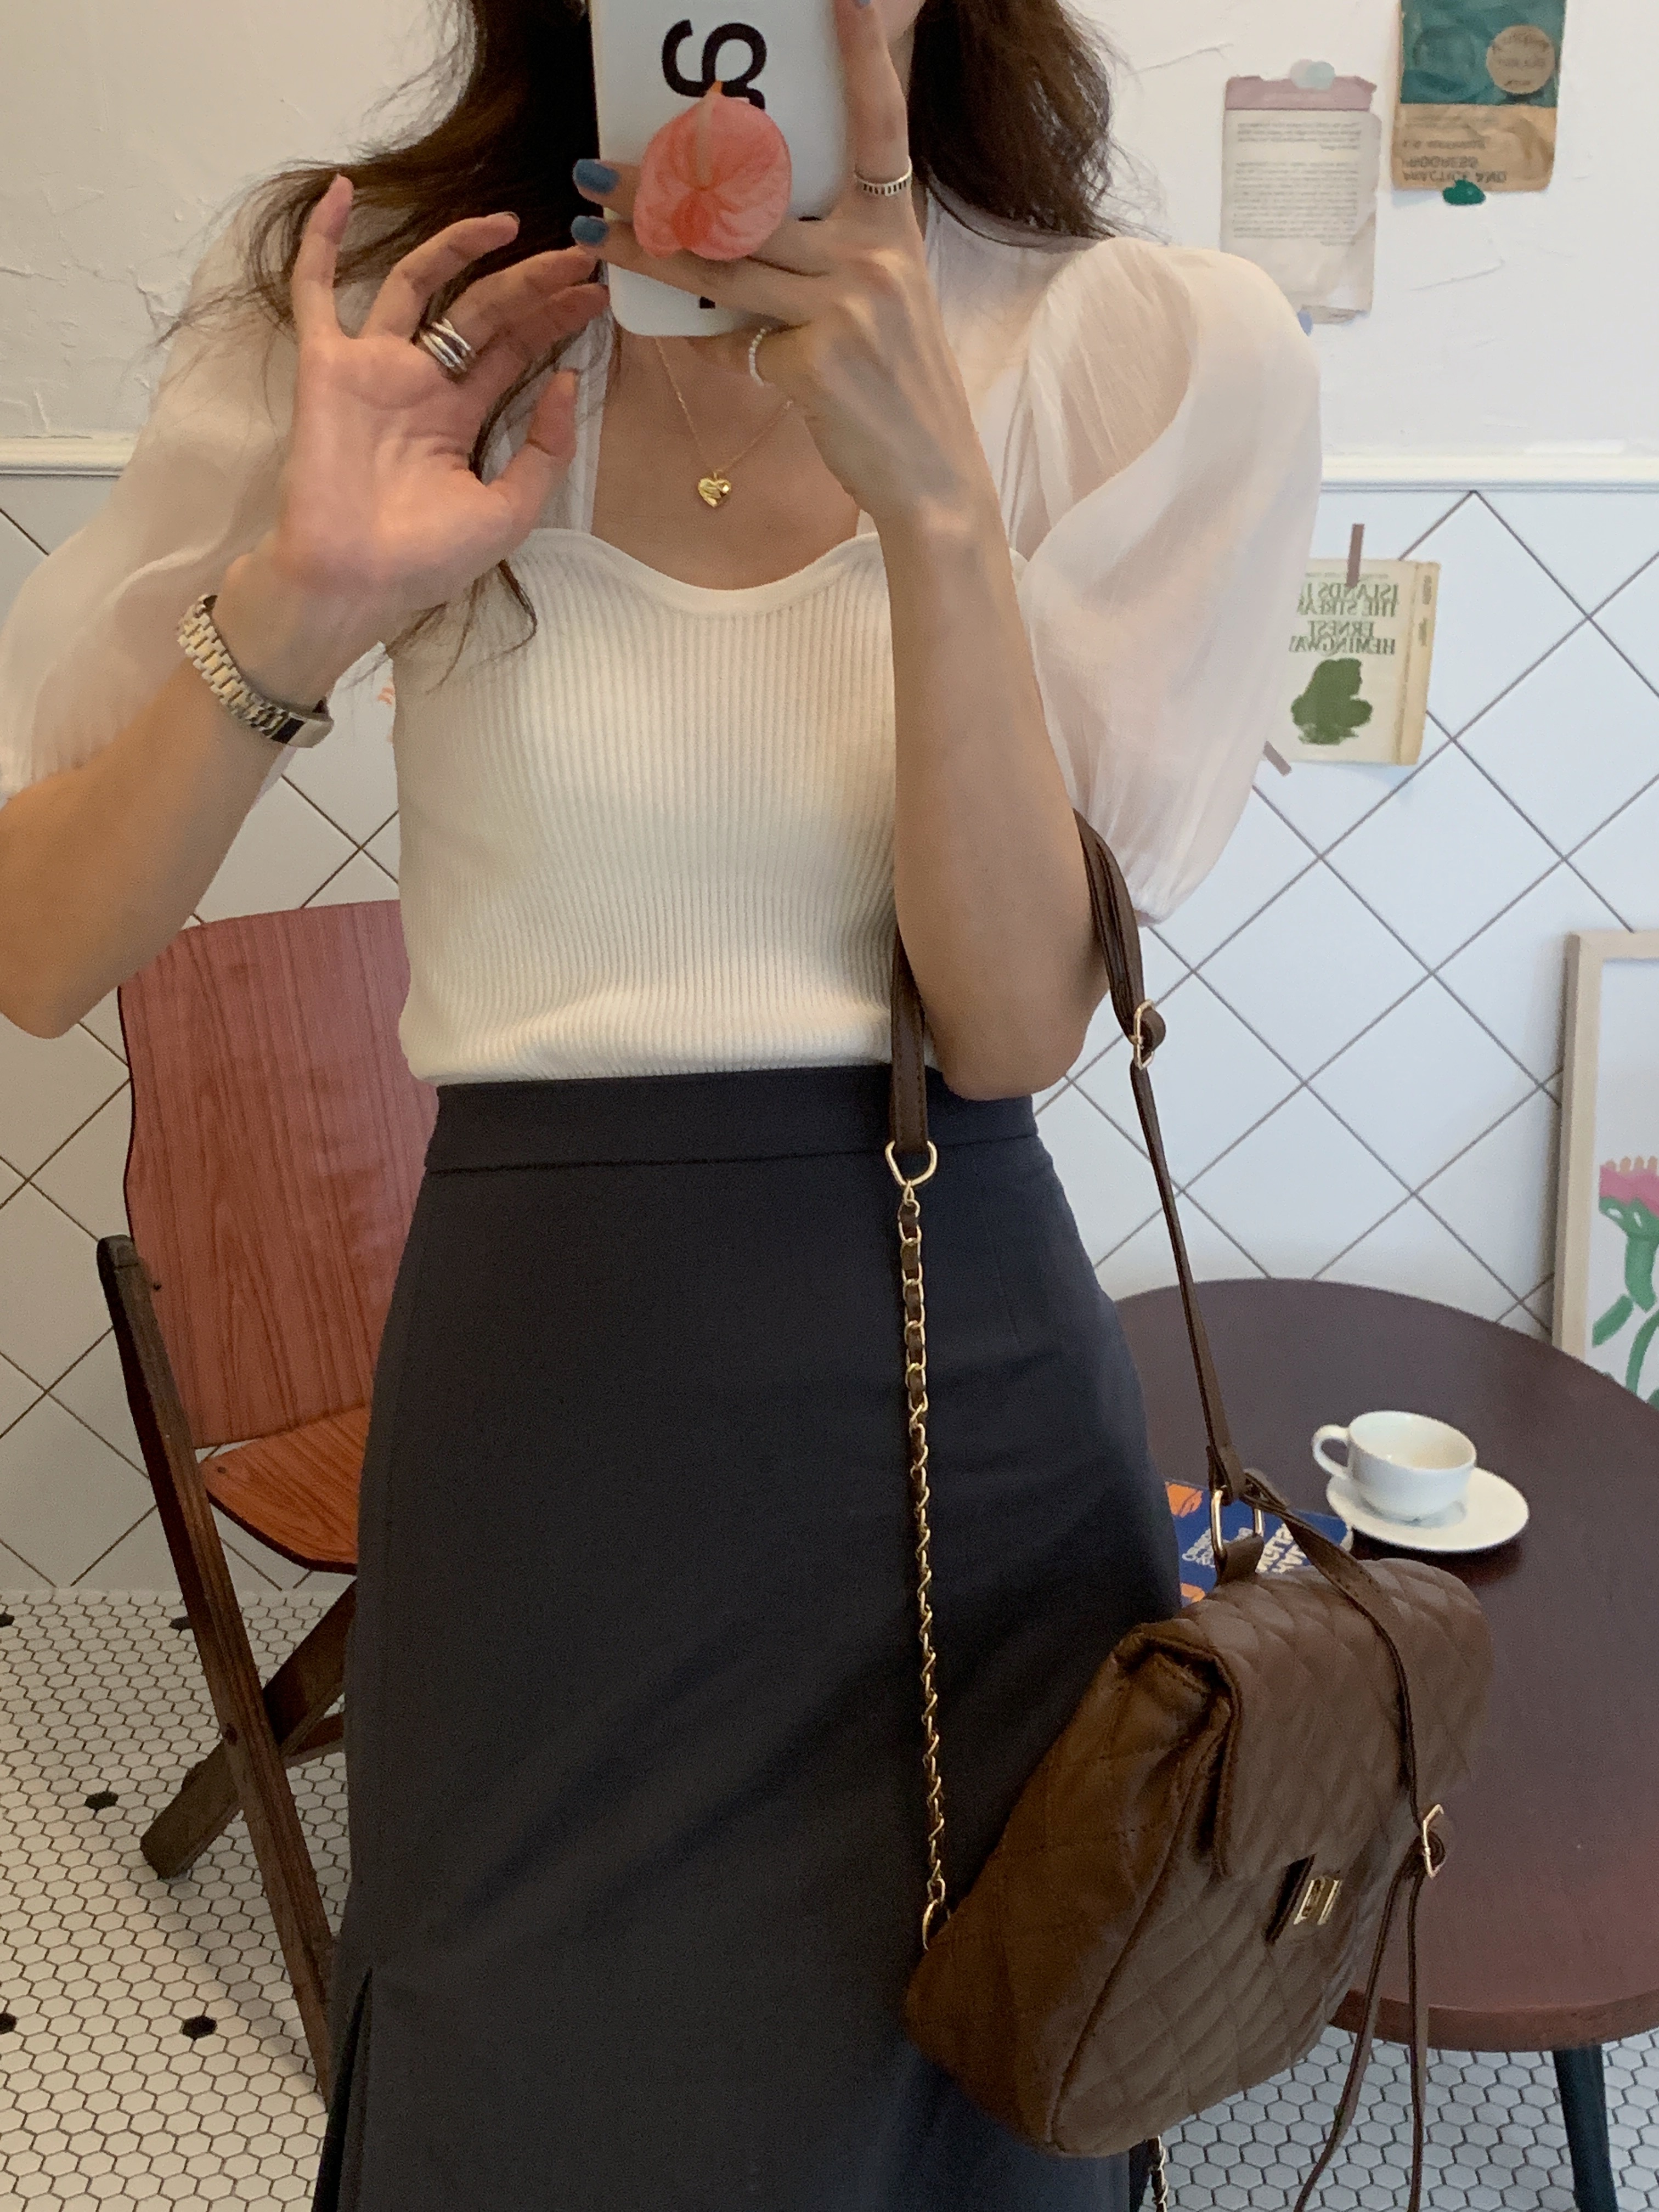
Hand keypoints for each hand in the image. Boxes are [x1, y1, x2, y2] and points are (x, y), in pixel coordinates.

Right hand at [231, 179, 608, 690]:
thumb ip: (543, 450)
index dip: (553, 320)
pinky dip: (321, 240)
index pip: (513, 350)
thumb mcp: (509, 511)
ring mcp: (373, 369)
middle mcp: (419, 384)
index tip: (595, 296)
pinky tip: (341, 190)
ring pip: (418, 284)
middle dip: (531, 284)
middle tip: (578, 257)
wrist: (354, 582)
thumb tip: (567, 382)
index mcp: (459, 418)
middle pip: (481, 312)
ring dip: (459, 247)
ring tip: (511, 224)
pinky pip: (316, 291)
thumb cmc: (425, 560)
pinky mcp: (328, 366)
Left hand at [574, 0, 993, 535]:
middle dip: (665, 182)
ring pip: (723, 263)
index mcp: (892, 227)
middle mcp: (873, 253)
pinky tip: (710, 349)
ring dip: (648, 251)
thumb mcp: (877, 303)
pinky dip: (716, 349)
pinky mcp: (814, 358)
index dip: (861, 55)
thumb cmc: (894, 387)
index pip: (878, 125)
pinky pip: (736, 342)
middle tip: (599, 169)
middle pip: (753, 197)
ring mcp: (845, 304)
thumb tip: (730, 237)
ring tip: (595, 235)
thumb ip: (822, 260)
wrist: (932, 476)